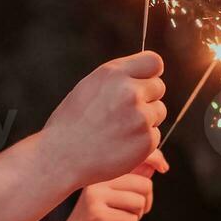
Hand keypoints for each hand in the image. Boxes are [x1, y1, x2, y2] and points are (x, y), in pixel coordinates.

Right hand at [43, 52, 165, 187]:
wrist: (61, 158)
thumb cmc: (71, 123)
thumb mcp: (88, 88)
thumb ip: (118, 79)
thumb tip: (145, 77)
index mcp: (113, 74)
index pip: (154, 62)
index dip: (150, 74)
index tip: (143, 84)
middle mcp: (130, 92)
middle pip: (159, 87)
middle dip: (147, 98)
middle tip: (124, 113)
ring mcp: (141, 116)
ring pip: (159, 112)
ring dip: (146, 120)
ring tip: (118, 130)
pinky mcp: (147, 140)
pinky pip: (155, 135)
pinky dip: (141, 141)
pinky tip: (120, 146)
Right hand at [60, 152, 168, 220]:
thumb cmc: (98, 217)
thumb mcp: (115, 195)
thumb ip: (133, 178)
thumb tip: (154, 164)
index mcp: (103, 171)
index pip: (136, 155)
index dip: (156, 157)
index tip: (164, 168)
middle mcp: (97, 179)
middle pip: (144, 184)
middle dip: (145, 202)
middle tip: (131, 212)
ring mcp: (95, 197)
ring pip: (139, 203)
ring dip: (134, 217)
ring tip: (116, 220)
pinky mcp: (98, 215)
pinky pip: (131, 220)